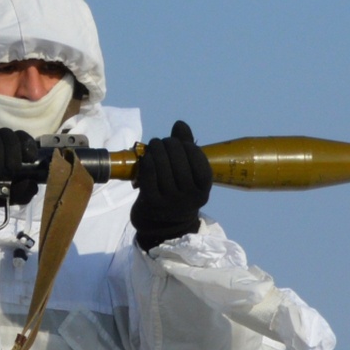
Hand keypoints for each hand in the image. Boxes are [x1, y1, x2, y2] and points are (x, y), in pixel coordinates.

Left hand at [130, 120, 211, 251]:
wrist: (162, 224)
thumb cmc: (178, 191)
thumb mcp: (189, 175)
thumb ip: (186, 148)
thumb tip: (180, 125)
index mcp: (203, 189)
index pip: (199, 161)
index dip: (188, 146)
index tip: (179, 142)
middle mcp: (189, 197)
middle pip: (179, 161)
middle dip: (170, 145)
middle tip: (163, 141)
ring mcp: (170, 200)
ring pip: (163, 166)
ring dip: (157, 149)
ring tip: (154, 144)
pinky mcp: (151, 202)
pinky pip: (149, 175)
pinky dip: (148, 161)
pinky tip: (147, 156)